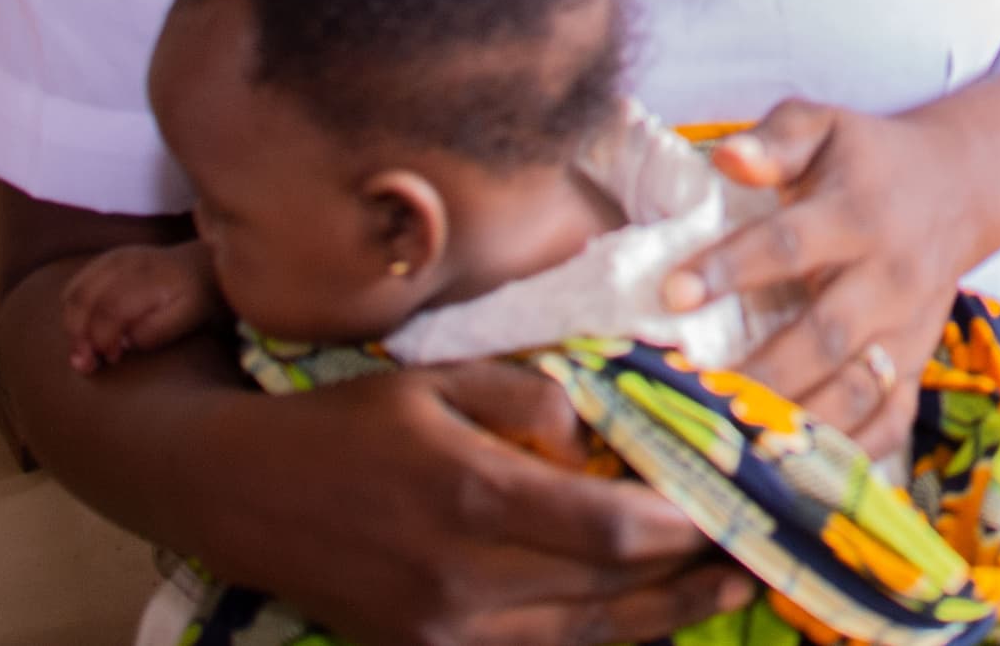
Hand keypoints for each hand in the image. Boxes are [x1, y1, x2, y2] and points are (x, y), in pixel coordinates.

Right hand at [59, 242, 219, 374]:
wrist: (197, 269)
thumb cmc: (193, 299)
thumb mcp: (186, 318)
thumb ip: (155, 331)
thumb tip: (123, 341)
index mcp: (151, 276)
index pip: (112, 308)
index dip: (105, 338)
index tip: (113, 358)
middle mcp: (127, 261)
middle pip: (85, 299)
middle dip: (79, 336)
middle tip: (87, 364)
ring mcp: (111, 258)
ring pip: (73, 294)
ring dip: (71, 328)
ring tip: (84, 353)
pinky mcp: (101, 262)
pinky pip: (73, 289)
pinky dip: (71, 315)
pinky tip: (84, 335)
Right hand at [174, 359, 740, 645]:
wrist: (238, 492)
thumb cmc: (347, 420)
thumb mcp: (439, 380)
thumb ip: (528, 398)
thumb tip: (597, 435)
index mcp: (471, 497)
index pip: (612, 533)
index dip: (687, 528)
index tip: (741, 503)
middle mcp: (460, 581)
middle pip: (611, 596)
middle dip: (695, 575)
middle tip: (761, 549)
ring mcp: (439, 632)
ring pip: (582, 640)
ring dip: (663, 619)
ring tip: (728, 588)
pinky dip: (596, 639)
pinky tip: (643, 617)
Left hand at [665, 102, 993, 450]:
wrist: (964, 186)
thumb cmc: (869, 159)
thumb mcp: (824, 127)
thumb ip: (775, 140)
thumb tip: (727, 158)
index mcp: (857, 214)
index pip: (789, 244)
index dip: (731, 269)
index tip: (672, 293)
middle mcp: (888, 277)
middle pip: (825, 335)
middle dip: (761, 373)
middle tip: (697, 400)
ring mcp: (909, 329)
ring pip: (856, 389)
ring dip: (798, 424)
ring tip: (736, 447)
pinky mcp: (918, 363)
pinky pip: (891, 420)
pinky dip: (849, 454)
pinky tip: (795, 474)